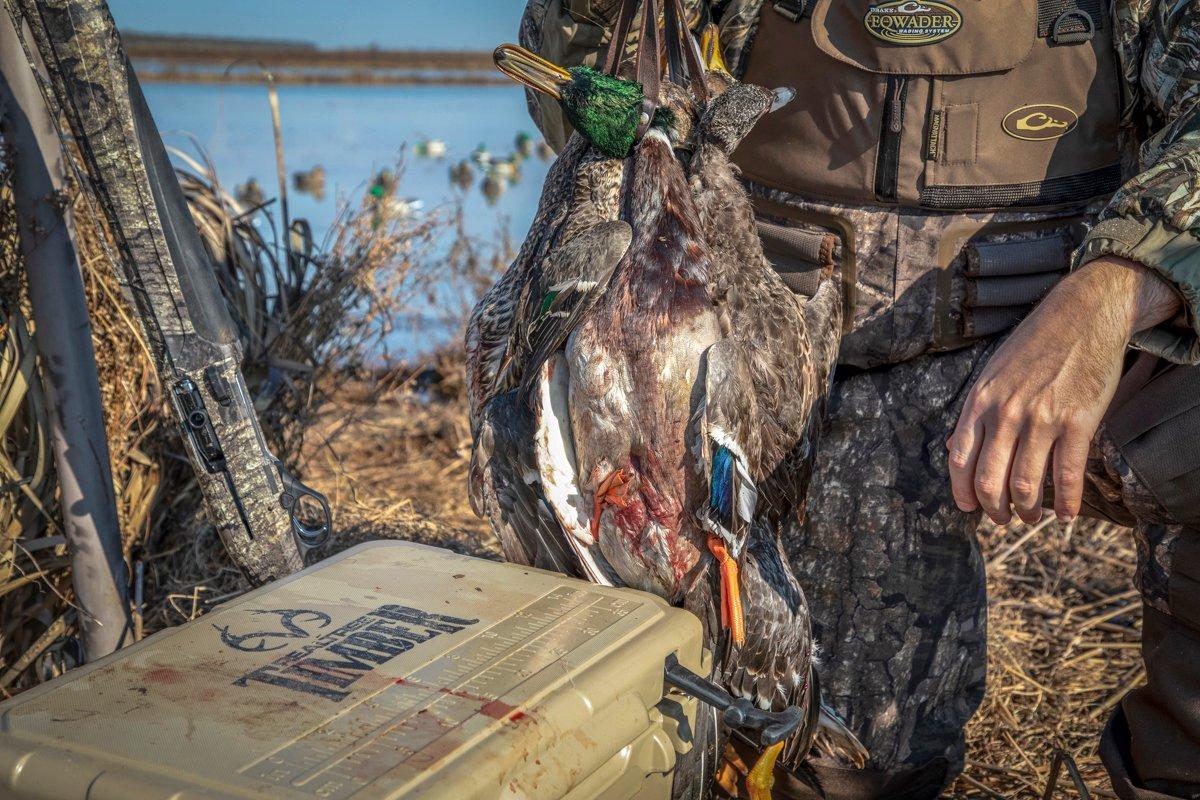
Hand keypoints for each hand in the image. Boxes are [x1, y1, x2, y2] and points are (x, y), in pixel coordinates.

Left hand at [947, 256, 1180, 524]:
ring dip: (1029, 511)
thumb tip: (952, 449)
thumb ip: (974, 412)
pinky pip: (1067, 475)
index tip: (970, 508)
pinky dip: (1068, 503)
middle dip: (995, 509)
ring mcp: (1041, 418)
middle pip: (989, 481)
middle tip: (1004, 519)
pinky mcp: (1078, 421)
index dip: (962, 492)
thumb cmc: (1035, 344)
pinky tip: (1068, 515)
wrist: (1083, 314)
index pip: (960, 460)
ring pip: (1026, 485)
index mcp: (980, 401)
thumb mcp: (992, 372)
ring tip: (1033, 517)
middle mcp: (1005, 412)